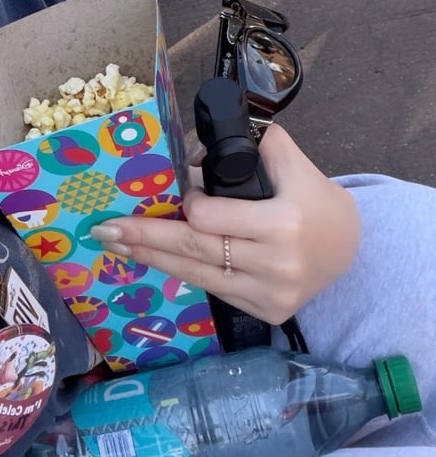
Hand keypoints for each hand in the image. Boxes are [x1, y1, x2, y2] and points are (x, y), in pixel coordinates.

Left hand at [88, 124, 359, 324]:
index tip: (181, 196)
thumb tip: (200, 147)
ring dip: (154, 258)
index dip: (190, 204)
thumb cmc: (316, 201)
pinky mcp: (268, 312)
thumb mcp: (295, 164)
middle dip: (146, 237)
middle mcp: (276, 264)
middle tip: (105, 230)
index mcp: (283, 223)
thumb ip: (257, 145)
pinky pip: (215, 290)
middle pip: (196, 249)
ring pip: (198, 275)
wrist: (350, 249)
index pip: (212, 218)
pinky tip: (158, 260)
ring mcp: (271, 293)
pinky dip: (185, 273)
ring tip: (118, 245)